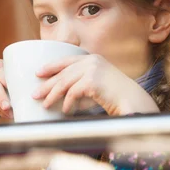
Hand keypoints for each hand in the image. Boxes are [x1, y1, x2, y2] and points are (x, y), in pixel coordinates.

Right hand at [0, 59, 12, 119]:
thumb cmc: (4, 84)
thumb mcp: (8, 78)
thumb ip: (16, 81)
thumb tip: (33, 91)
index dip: (5, 79)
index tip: (14, 89)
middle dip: (2, 97)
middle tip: (9, 106)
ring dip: (0, 106)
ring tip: (9, 113)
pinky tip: (4, 114)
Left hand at [32, 54, 158, 115]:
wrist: (134, 101)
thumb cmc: (116, 97)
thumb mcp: (98, 86)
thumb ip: (81, 85)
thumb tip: (61, 96)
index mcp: (93, 59)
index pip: (66, 61)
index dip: (51, 66)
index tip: (38, 73)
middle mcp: (92, 61)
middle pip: (63, 73)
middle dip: (47, 85)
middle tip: (35, 94)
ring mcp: (92, 69)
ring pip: (65, 82)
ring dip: (53, 96)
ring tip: (45, 105)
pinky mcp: (92, 81)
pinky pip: (73, 93)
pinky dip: (67, 103)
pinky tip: (65, 111)